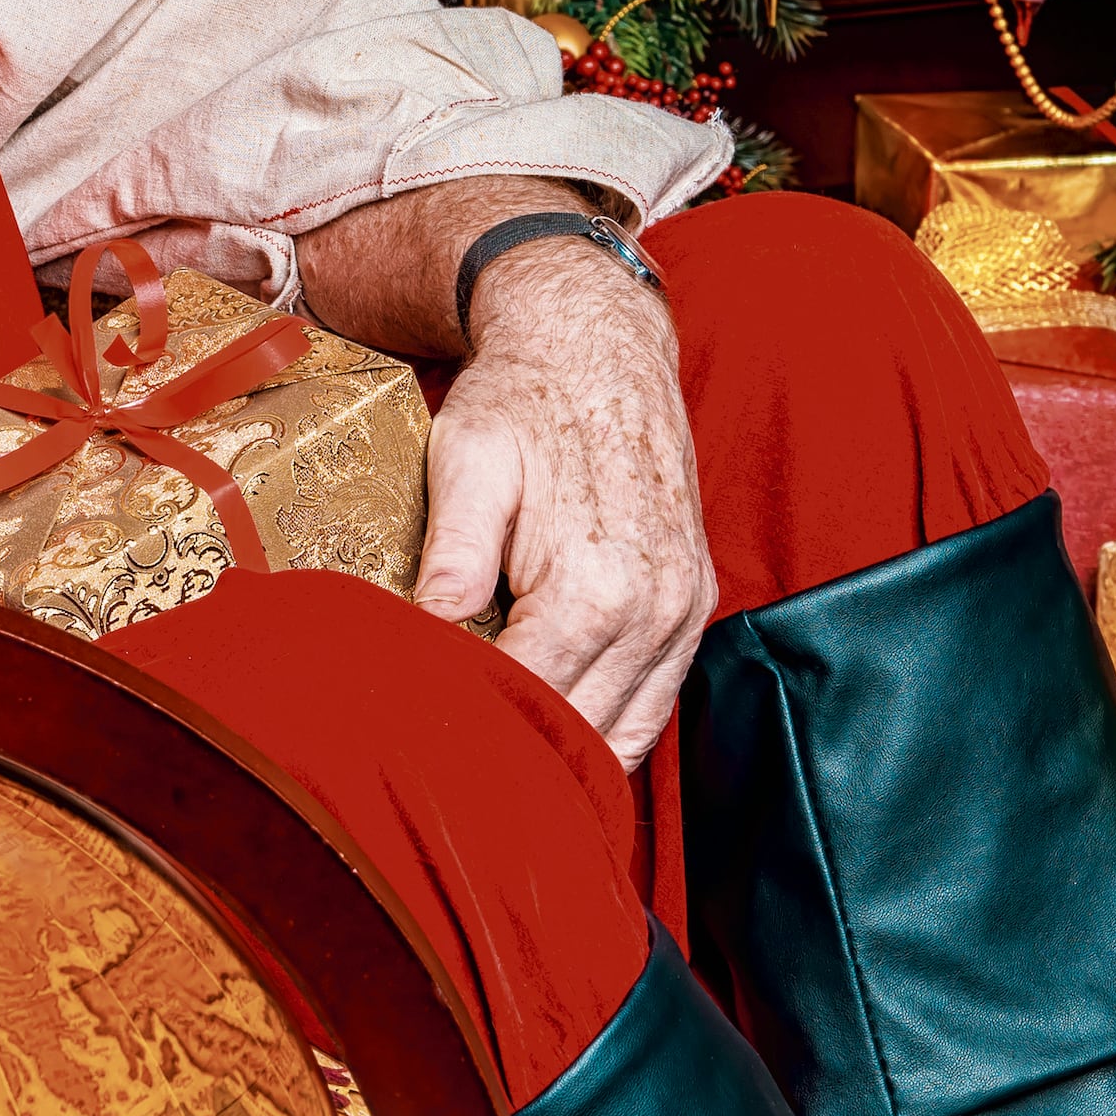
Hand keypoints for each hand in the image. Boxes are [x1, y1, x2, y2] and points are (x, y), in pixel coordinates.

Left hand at [416, 243, 710, 769]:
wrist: (600, 344)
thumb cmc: (525, 400)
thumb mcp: (469, 463)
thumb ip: (453, 558)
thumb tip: (423, 640)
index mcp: (591, 589)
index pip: (525, 706)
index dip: (468, 735)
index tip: (421, 751)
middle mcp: (651, 612)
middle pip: (576, 735)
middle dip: (513, 757)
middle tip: (447, 771)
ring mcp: (682, 613)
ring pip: (624, 736)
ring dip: (566, 758)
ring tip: (500, 772)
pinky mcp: (694, 606)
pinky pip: (658, 705)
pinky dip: (611, 733)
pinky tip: (562, 742)